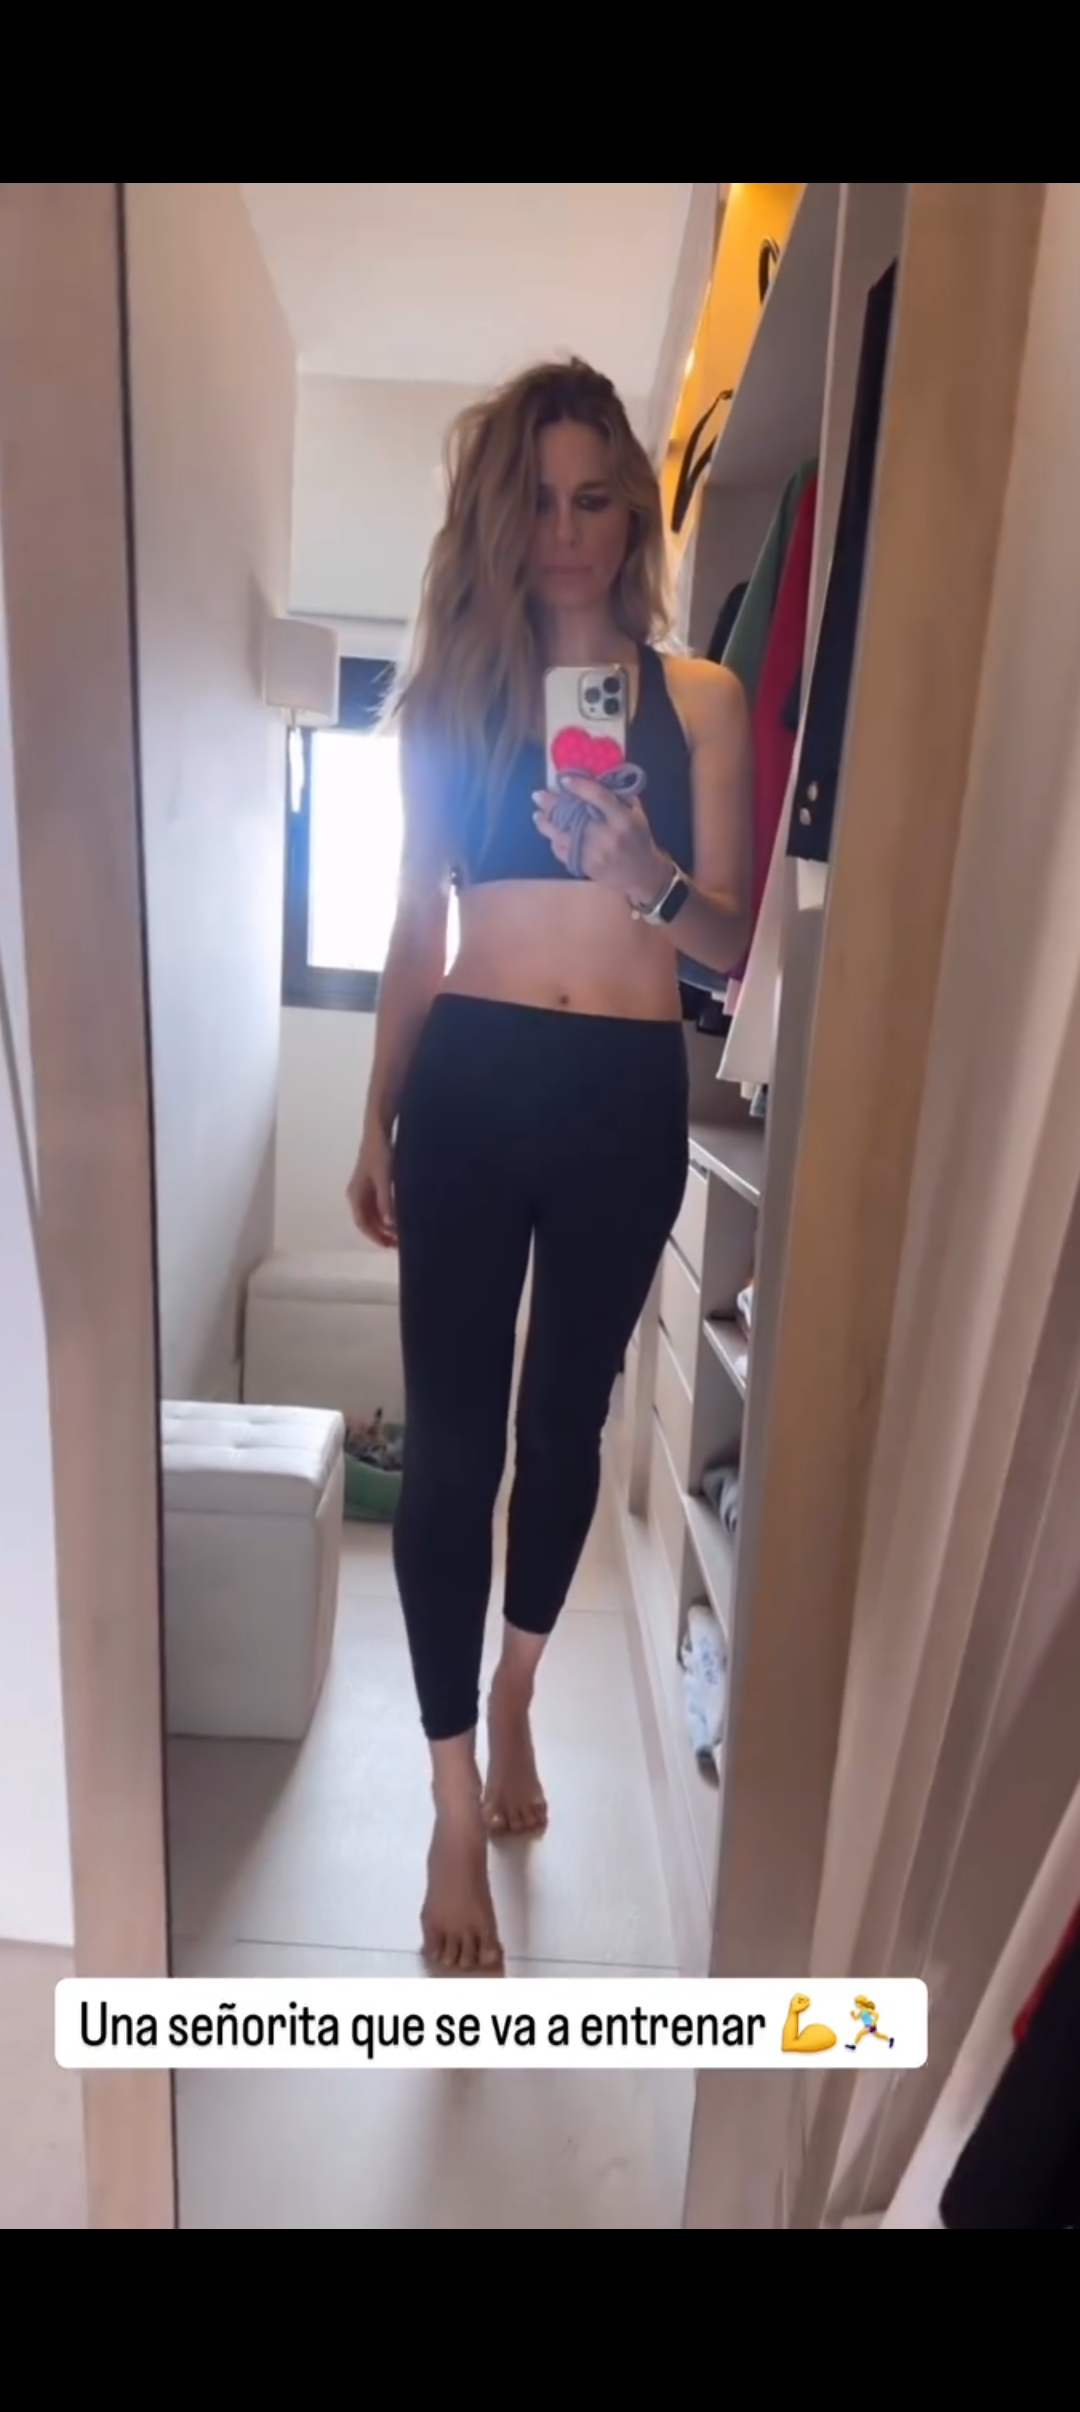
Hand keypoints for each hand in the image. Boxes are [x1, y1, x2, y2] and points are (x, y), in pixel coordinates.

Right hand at [346, 1122, 396, 1248]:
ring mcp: (365, 1189)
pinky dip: (389, 1214)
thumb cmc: (380, 1153)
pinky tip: (402, 1216)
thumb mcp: (385, 1179)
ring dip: (386, 1225)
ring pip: (374, 1214)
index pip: (363, 1223)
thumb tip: (390, 1223)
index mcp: (355, 1195)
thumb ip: (386, 1201)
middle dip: (382, 1233)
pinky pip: (379, 1205)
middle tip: (400, 1243)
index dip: (376, 1237)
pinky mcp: (375, 1183)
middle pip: (368, 1221)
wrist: (379, 1131)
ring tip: (403, 1232)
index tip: (390, 1245)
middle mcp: (357, 1194)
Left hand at [532, 777, 668, 904]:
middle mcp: (606, 836)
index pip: (599, 797)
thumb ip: (619, 796)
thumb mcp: (637, 815)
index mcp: (622, 819)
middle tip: (538, 794)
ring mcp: (593, 854)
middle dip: (553, 804)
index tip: (563, 779)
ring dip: (546, 824)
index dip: (579, 786)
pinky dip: (554, 841)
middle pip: (573, 816)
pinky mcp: (584, 866)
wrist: (641, 875)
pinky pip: (562, 852)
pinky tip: (551, 833)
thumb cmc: (639, 840)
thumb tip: (595, 777)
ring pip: (561, 836)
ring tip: (538, 814)